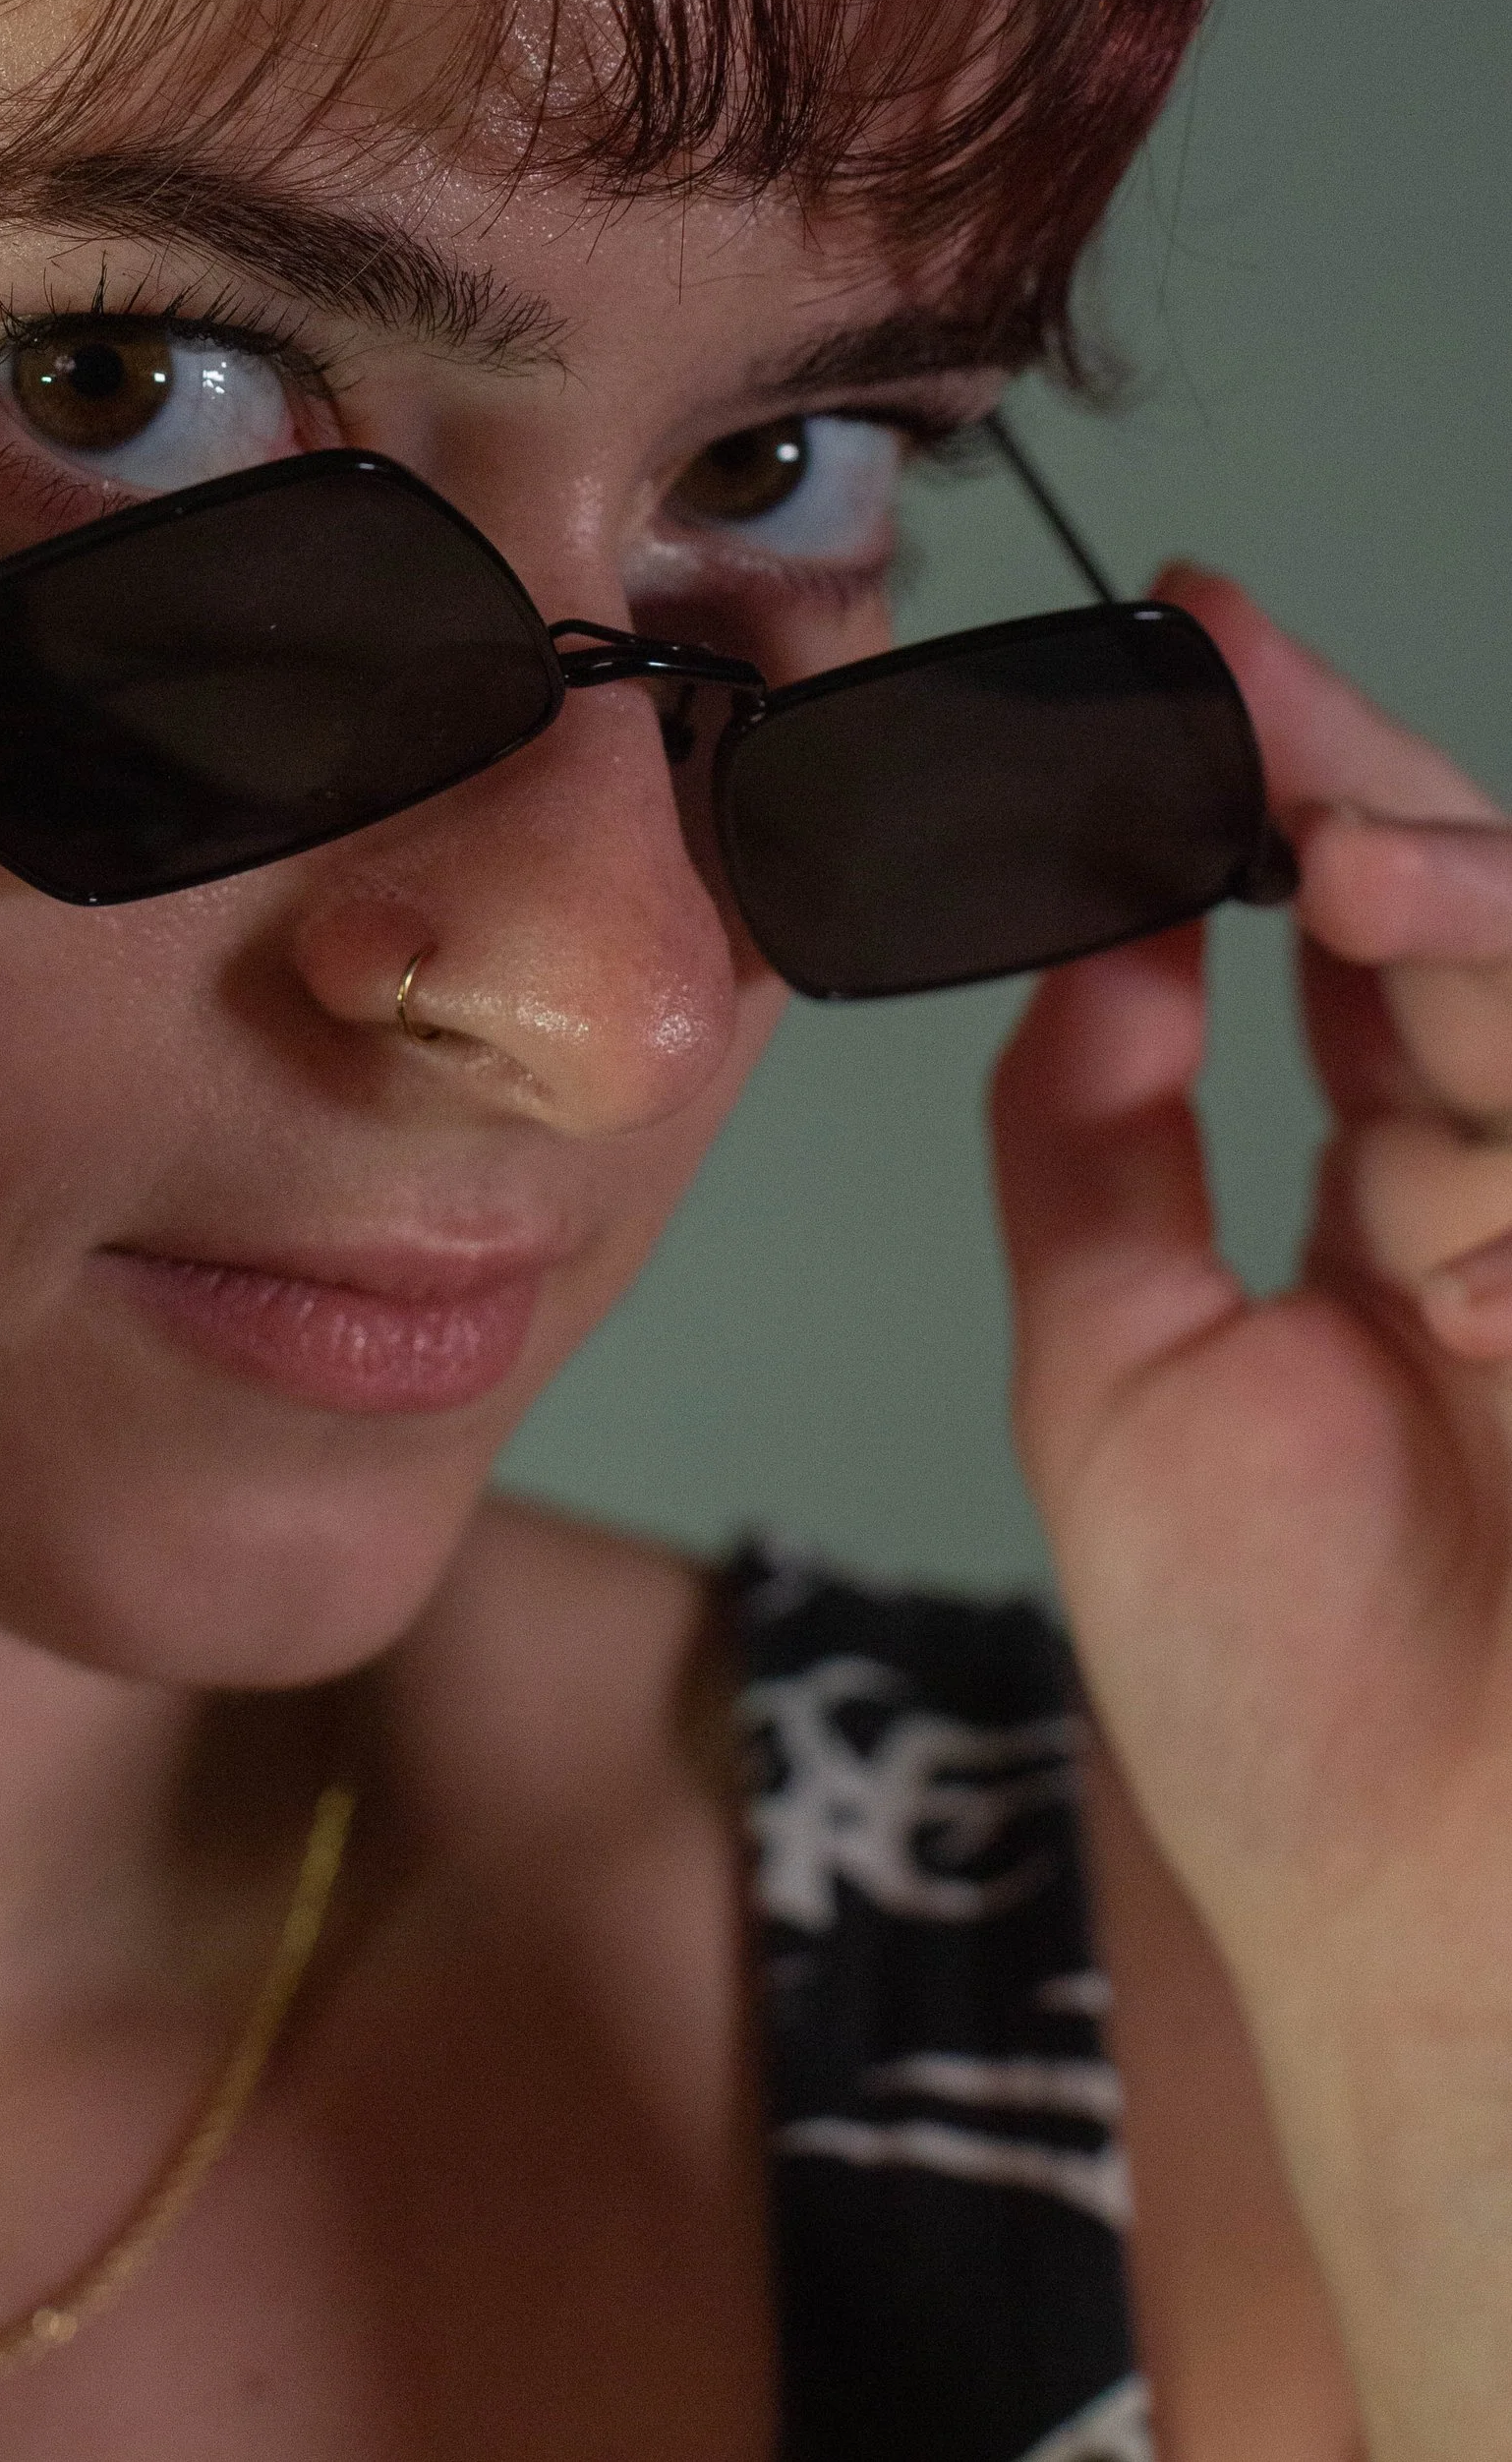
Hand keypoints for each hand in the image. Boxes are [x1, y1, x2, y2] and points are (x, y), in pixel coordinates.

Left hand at [992, 563, 1511, 2452]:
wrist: (1442, 1933)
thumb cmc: (1293, 1703)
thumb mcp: (1120, 1379)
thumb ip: (1102, 1144)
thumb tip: (1105, 936)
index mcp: (1389, 1190)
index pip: (1356, 924)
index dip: (1291, 770)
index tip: (1203, 640)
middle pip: (1479, 916)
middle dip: (1391, 817)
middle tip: (1304, 778)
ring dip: (1467, 967)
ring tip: (1381, 1048)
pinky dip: (1504, 1112)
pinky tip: (1454, 1189)